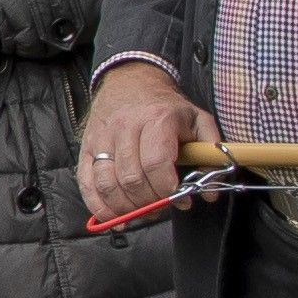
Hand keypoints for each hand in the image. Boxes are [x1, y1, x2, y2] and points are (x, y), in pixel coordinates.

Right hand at [78, 58, 209, 223]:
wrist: (131, 80)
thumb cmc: (167, 106)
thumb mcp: (198, 120)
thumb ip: (211, 155)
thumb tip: (210, 193)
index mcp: (156, 120)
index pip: (156, 163)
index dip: (169, 190)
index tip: (181, 200)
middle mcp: (125, 128)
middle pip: (131, 178)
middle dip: (149, 202)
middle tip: (162, 206)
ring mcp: (102, 138)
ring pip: (107, 183)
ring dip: (126, 207)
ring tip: (142, 211)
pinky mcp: (86, 146)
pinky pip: (86, 182)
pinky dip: (98, 205)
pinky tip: (114, 217)